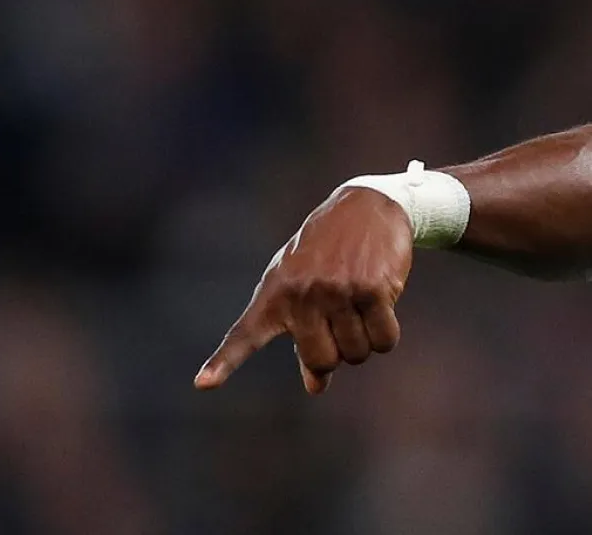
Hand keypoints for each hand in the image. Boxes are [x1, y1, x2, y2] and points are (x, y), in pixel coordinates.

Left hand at [194, 187, 414, 394]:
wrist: (367, 205)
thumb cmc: (328, 254)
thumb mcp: (304, 289)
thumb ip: (304, 337)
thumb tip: (317, 387)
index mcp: (275, 294)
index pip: (245, 335)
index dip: (224, 362)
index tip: (204, 383)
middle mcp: (302, 294)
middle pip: (324, 361)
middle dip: (339, 352)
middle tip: (343, 321)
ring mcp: (337, 291)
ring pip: (357, 353)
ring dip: (366, 338)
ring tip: (361, 302)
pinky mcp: (372, 289)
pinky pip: (384, 339)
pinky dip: (387, 331)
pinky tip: (384, 302)